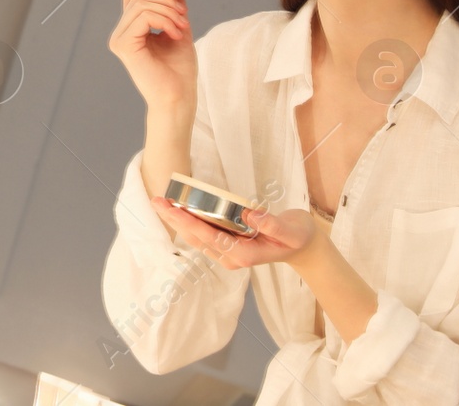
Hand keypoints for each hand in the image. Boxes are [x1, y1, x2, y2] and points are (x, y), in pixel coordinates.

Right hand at [108, 0, 196, 110]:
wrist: (179, 97)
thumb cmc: (179, 71)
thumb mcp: (178, 31)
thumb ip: (173, 10)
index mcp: (131, 31)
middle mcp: (121, 34)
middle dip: (165, 0)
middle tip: (185, 15)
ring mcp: (119, 39)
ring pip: (141, 5)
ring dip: (168, 11)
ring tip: (183, 27)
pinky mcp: (123, 45)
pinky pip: (143, 17)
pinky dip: (164, 20)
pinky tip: (176, 33)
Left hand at [148, 196, 318, 269]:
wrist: (302, 247)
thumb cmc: (298, 236)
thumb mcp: (292, 231)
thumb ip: (272, 225)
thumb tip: (248, 214)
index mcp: (245, 255)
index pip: (210, 237)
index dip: (189, 222)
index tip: (172, 208)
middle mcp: (232, 258)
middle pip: (197, 238)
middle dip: (175, 220)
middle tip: (156, 201)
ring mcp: (228, 254)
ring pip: (197, 238)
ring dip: (178, 221)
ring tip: (161, 203)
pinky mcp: (227, 247)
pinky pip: (204, 235)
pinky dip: (189, 222)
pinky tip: (178, 209)